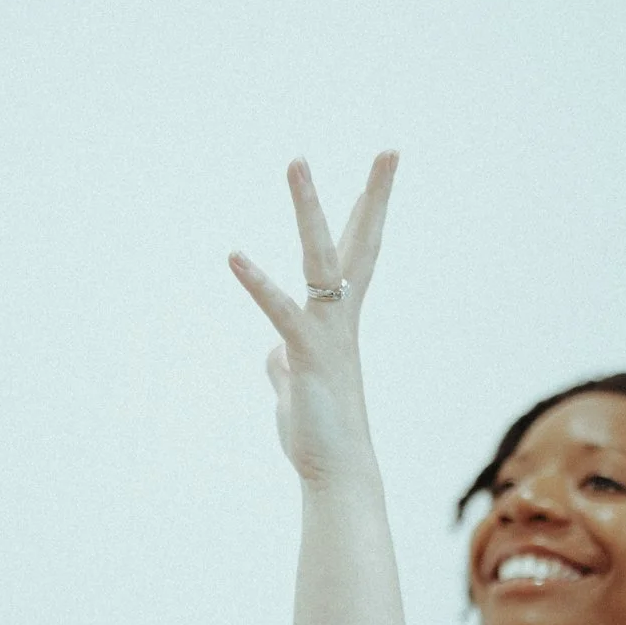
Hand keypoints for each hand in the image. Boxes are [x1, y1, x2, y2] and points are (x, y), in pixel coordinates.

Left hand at [227, 153, 396, 480]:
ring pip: (320, 259)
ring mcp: (326, 333)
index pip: (358, 254)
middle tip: (391, 150)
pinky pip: (281, 311)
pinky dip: (257, 283)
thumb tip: (274, 355)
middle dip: (373, 196)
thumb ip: (283, 363)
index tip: (382, 172)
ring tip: (298, 162)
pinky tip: (234, 256)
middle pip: (359, 243)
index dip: (367, 212)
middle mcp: (340, 317)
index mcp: (339, 320)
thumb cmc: (319, 434)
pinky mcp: (304, 356)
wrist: (336, 473)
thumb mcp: (295, 389)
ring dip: (308, 210)